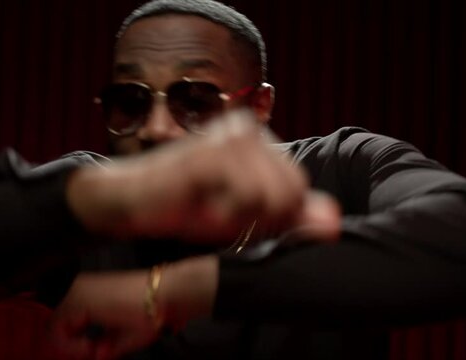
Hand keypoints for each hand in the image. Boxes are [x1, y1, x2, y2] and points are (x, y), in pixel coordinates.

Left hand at [49, 256, 217, 359]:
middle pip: (57, 326)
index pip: (66, 325)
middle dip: (72, 348)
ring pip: (53, 329)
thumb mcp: (125, 335)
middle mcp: (80, 289)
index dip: (74, 347)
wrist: (166, 295)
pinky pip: (57, 329)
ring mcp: (77, 292)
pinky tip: (91, 346)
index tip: (95, 353)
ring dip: (72, 347)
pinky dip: (70, 345)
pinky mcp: (77, 299)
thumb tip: (97, 356)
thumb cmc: (154, 311)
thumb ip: (106, 346)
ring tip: (94, 349)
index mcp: (91, 294)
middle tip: (94, 354)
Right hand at [67, 110, 339, 242]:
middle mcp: (249, 128)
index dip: (274, 217)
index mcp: (259, 139)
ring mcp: (229, 136)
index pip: (299, 189)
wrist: (131, 201)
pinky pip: (249, 198)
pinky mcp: (211, 153)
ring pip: (274, 198)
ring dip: (241, 219)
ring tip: (208, 206)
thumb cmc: (188, 206)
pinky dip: (225, 216)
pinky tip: (199, 204)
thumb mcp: (248, 217)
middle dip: (260, 219)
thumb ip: (291, 217)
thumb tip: (334, 223)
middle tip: (220, 212)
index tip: (236, 216)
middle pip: (291, 193)